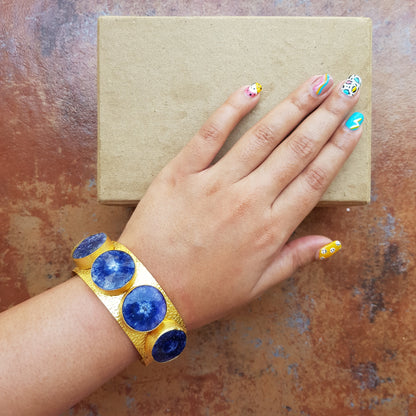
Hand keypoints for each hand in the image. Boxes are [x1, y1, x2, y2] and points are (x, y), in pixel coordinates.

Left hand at [119, 75, 362, 329]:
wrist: (148, 292)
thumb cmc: (202, 294)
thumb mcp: (255, 287)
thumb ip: (293, 260)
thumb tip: (328, 242)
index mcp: (270, 230)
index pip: (314, 180)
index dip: (338, 149)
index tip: (354, 125)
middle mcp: (248, 201)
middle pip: (296, 150)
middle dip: (326, 117)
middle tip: (346, 89)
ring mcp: (214, 184)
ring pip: (262, 137)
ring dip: (292, 106)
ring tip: (315, 83)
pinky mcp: (181, 174)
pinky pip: (209, 135)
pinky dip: (231, 110)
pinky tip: (251, 90)